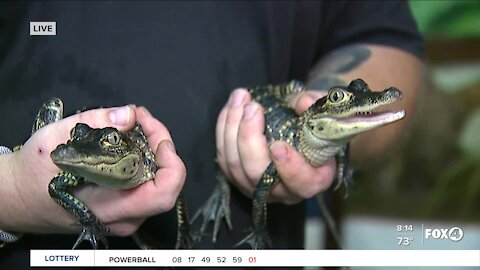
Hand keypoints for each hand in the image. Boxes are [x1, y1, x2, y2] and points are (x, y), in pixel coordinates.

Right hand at [0, 105, 185, 236]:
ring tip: (137, 127)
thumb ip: (94, 123)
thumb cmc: (32, 172)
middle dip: (162, 148)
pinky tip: (132, 143)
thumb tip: (129, 115)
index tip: (156, 135)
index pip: (163, 194)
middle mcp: (121, 218)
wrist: (17, 198)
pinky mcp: (123, 212)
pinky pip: (147, 187)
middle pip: (167, 187)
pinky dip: (146, 162)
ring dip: (154, 153)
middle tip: (143, 121)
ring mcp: (124, 218)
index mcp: (107, 206)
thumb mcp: (54, 139)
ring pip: (159, 186)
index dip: (171, 162)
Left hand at [216, 88, 335, 204]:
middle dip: (250, 139)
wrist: (301, 130)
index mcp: (313, 180)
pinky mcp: (237, 176)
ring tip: (241, 97)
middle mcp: (283, 191)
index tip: (279, 145)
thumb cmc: (318, 125)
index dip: (289, 167)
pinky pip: (223, 156)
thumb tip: (302, 102)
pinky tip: (232, 106)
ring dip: (232, 128)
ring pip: (235, 165)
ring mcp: (256, 187)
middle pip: (258, 174)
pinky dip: (223, 128)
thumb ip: (316, 106)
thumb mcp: (326, 113)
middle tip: (253, 107)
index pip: (302, 183)